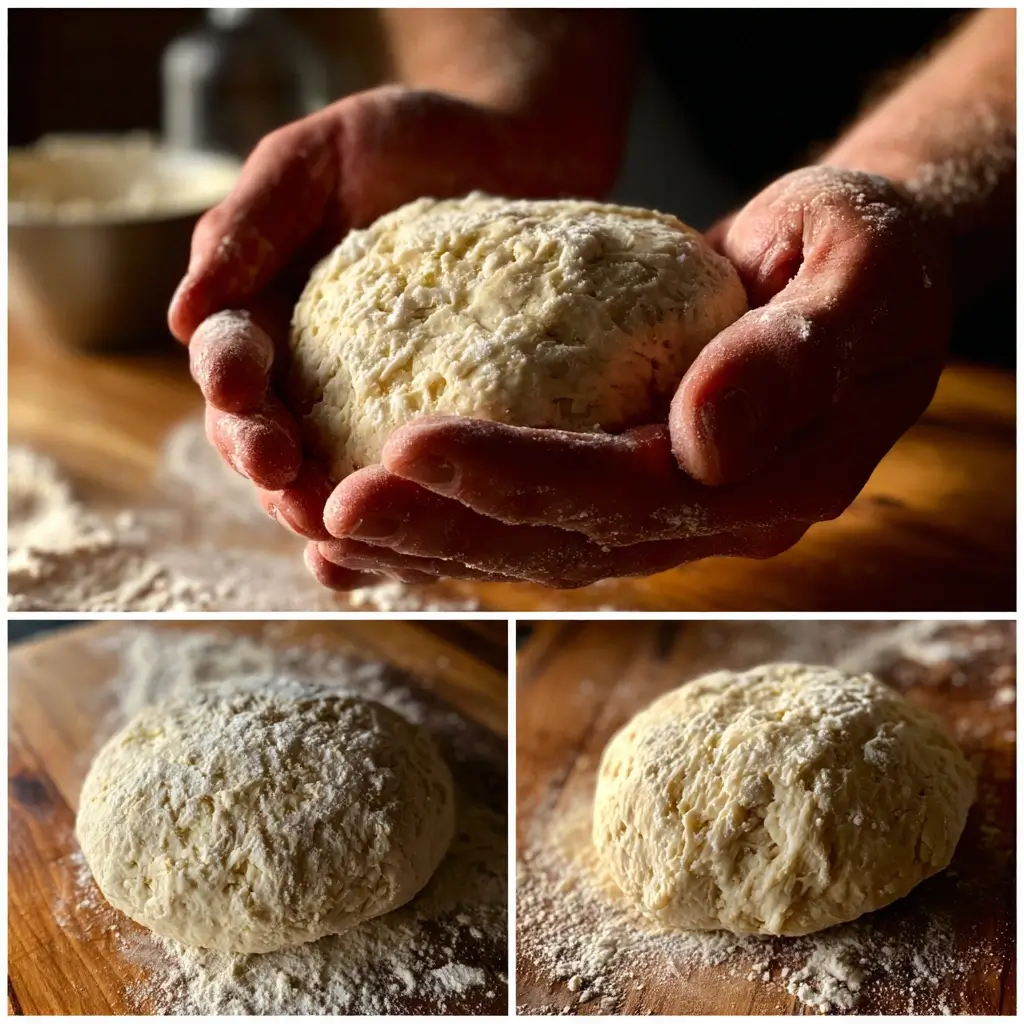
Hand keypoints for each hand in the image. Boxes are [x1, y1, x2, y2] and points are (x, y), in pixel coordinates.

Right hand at [169, 84, 595, 587]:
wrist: (511, 158)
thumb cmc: (408, 144)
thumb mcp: (318, 156)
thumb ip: (249, 223)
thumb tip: (181, 315)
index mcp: (263, 312)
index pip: (228, 367)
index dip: (234, 396)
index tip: (255, 413)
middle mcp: (303, 370)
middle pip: (265, 438)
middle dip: (271, 470)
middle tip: (296, 494)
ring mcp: (362, 404)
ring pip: (323, 475)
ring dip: (324, 511)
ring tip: (341, 537)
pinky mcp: (425, 425)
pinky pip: (400, 481)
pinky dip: (391, 526)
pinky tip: (398, 564)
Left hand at [311, 166, 951, 588]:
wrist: (858, 277)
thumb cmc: (865, 257)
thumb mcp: (861, 275)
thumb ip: (798, 356)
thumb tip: (702, 440)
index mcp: (771, 482)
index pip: (628, 494)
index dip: (519, 477)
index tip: (413, 444)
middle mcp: (711, 519)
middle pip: (564, 541)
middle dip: (444, 525)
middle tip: (333, 504)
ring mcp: (668, 516)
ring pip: (537, 546)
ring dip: (429, 538)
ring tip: (329, 517)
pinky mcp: (631, 493)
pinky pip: (534, 522)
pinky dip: (452, 524)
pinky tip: (378, 521)